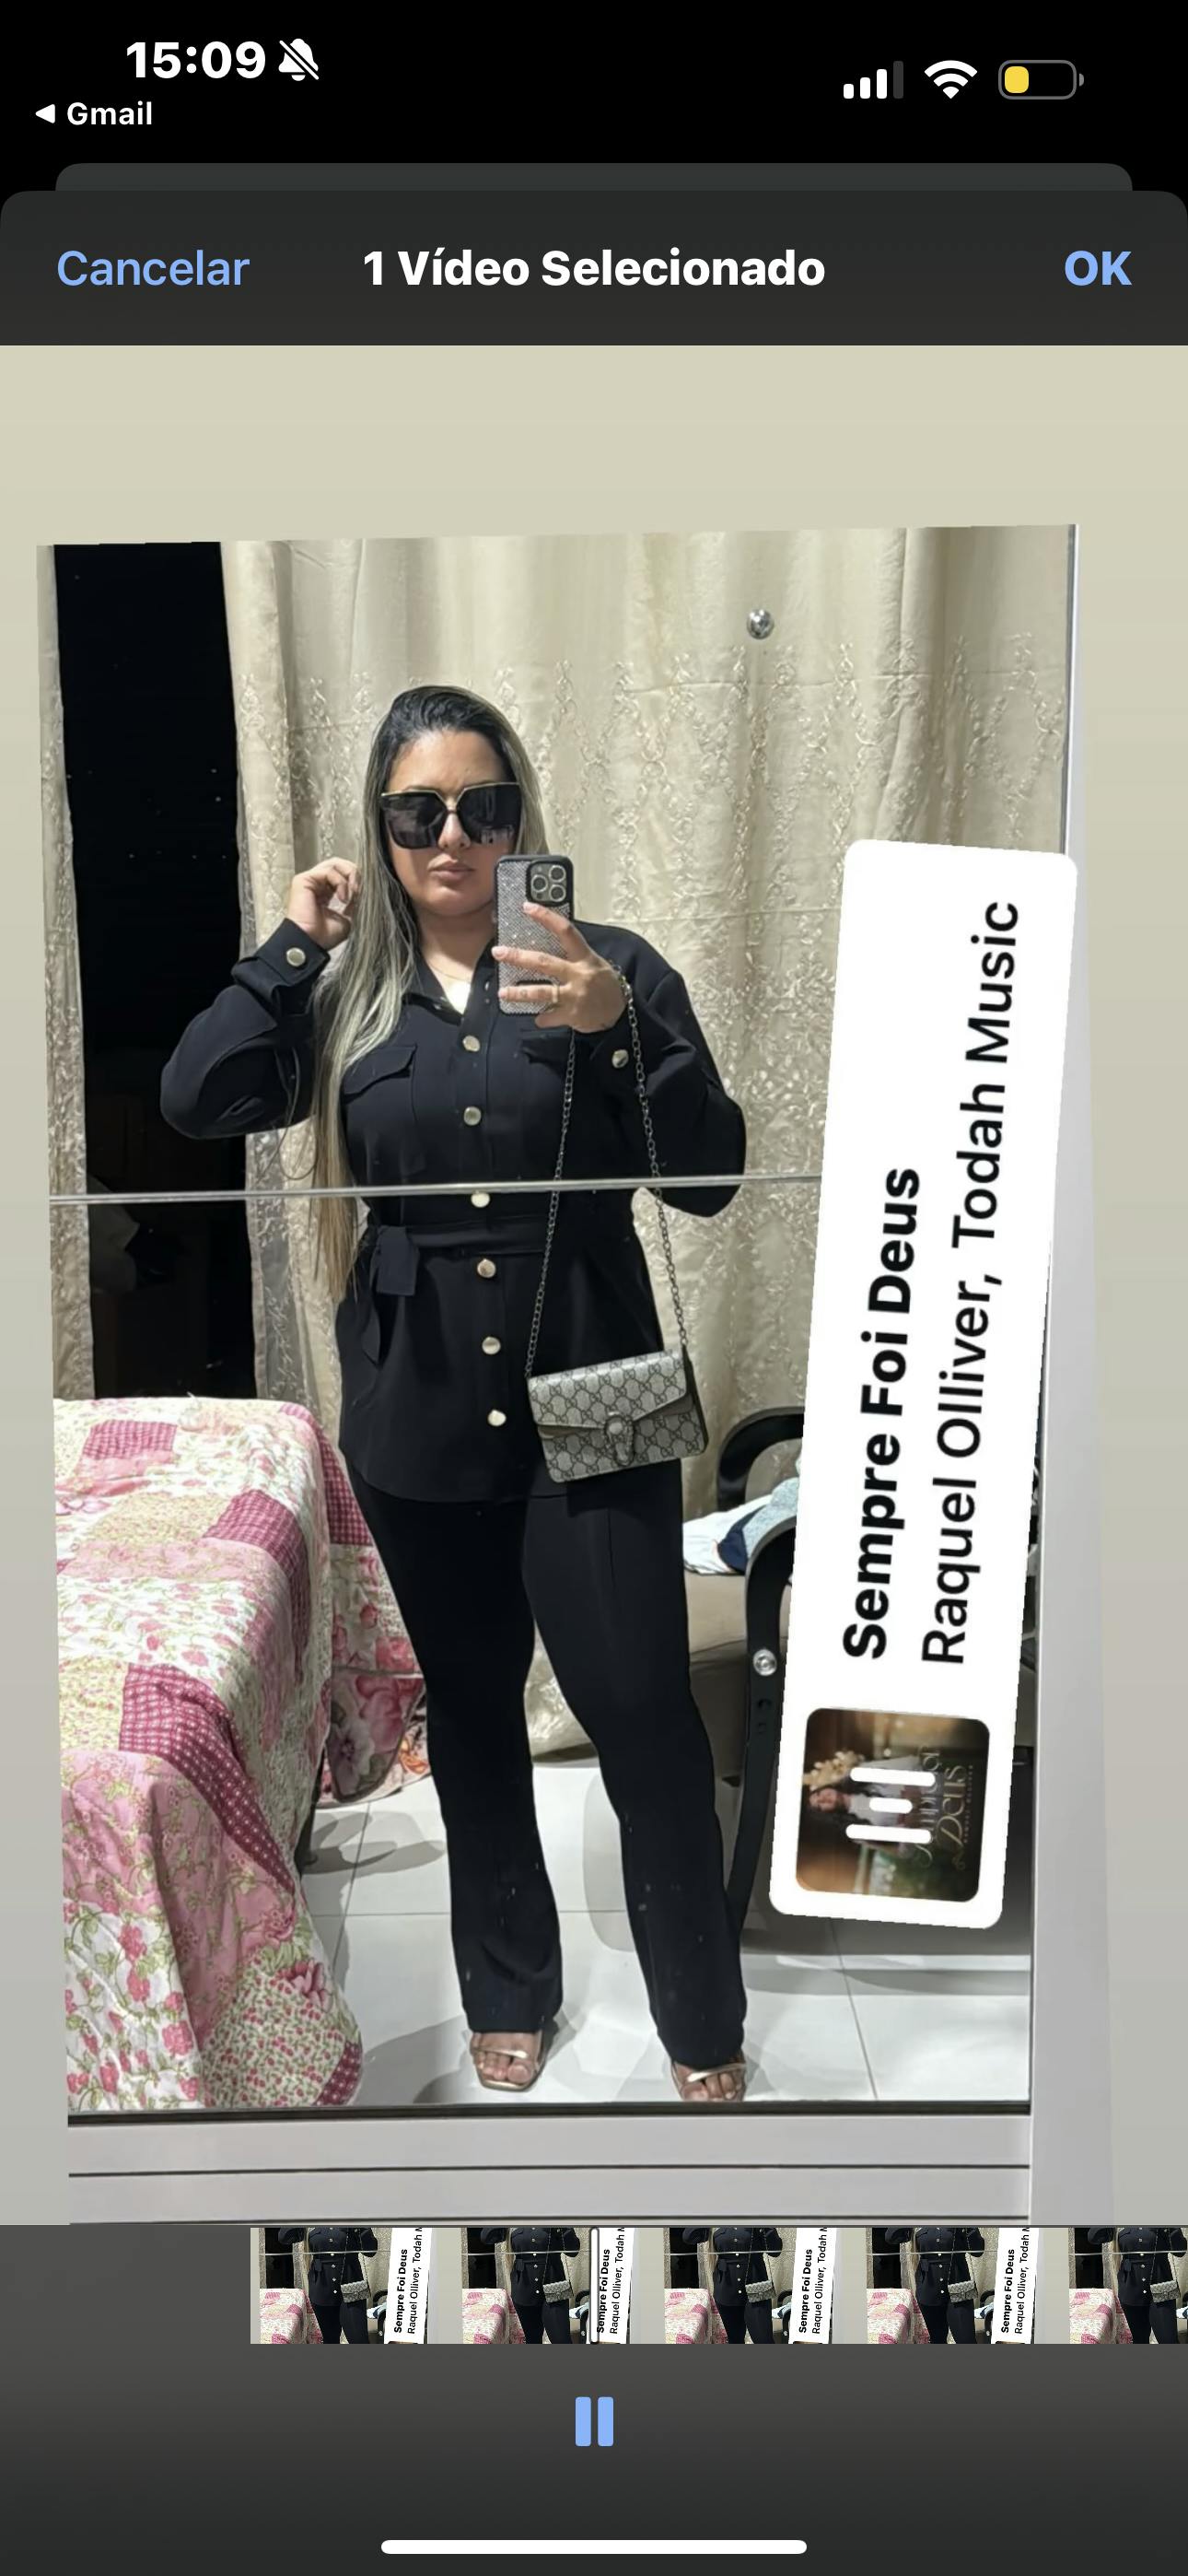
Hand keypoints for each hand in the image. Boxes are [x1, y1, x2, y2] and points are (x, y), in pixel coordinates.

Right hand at [284, 859, 359, 951]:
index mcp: (325, 892)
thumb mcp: (347, 918)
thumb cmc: (324, 936)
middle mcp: (317, 884)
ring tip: (353, 893)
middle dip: (354, 873)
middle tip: (359, 889)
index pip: (343, 874)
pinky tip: (342, 898)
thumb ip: (355, 903)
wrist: (310, 943)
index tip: (363, 896)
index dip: (356, 881)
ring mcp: (310, 880)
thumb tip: (363, 892)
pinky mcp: (304, 879)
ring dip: (350, 876)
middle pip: (339, 864)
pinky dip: (340, 882)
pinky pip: (328, 871)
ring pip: (335, 863)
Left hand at [493, 905, 627, 1031]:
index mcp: (584, 957)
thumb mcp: (593, 963)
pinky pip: (549, 1016)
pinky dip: (542, 1018)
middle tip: (499, 952)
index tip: (527, 907)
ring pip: (542, 992)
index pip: (565, 931)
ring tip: (503, 992)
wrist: (619, 1012)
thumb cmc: (603, 984)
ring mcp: (574, 995)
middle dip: (518, 957)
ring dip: (519, 993)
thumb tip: (545, 944)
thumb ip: (572, 955)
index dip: (546, 917)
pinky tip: (538, 1018)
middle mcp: (578, 974)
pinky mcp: (572, 1015)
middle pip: (544, 962)